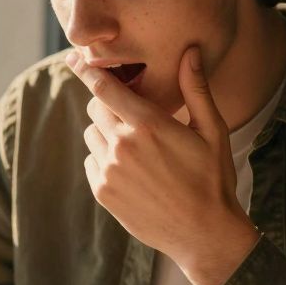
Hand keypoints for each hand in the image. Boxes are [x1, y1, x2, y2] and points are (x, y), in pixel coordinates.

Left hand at [67, 46, 258, 284]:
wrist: (204, 233)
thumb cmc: (213, 178)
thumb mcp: (212, 131)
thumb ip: (196, 88)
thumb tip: (190, 50)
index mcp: (149, 125)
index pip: (105, 88)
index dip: (86, 70)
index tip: (73, 57)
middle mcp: (123, 146)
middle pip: (96, 108)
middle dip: (110, 106)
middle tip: (135, 118)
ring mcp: (109, 170)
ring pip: (92, 135)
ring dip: (107, 134)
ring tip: (139, 150)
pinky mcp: (102, 192)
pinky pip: (92, 162)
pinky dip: (105, 160)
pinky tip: (133, 172)